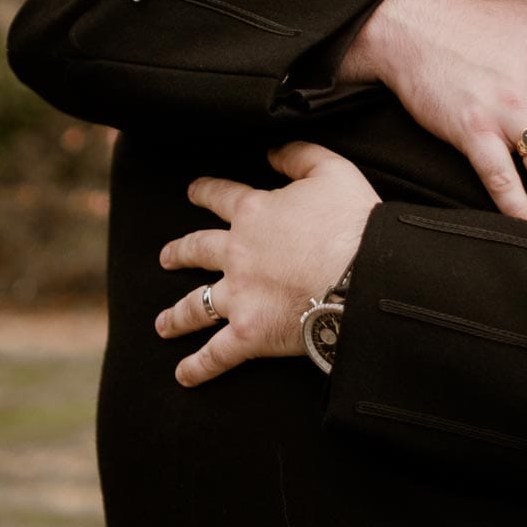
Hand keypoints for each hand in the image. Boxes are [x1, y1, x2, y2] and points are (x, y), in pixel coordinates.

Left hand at [155, 142, 378, 386]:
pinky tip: (183, 376)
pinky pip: (216, 354)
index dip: (205, 192)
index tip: (193, 191)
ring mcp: (239, 296)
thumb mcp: (332, 171)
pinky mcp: (248, 334)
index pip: (221, 197)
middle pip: (197, 250)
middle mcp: (237, 253)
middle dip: (178, 253)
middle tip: (166, 257)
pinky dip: (199, 367)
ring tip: (163, 324)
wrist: (363, 275)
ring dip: (176, 315)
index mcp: (254, 213)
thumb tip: (272, 151)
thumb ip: (299, 155)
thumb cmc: (352, 222)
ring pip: (196, 305)